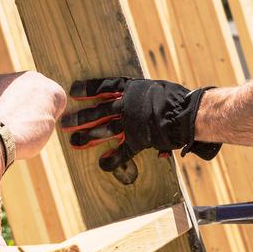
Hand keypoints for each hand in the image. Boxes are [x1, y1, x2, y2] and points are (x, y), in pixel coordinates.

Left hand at [58, 77, 220, 183]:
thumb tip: (132, 95)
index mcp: (132, 89)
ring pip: (104, 130)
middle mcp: (127, 105)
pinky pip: (122, 152)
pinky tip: (102, 164)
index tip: (73, 90)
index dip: (88, 89)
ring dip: (88, 137)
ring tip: (73, 142)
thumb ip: (142, 95)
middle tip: (65, 122)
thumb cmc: (176, 98)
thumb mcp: (156, 88)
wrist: (187, 114)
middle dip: (80, 117)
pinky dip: (112, 159)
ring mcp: (131, 123)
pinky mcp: (138, 140)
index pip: (104, 87)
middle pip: (98, 111)